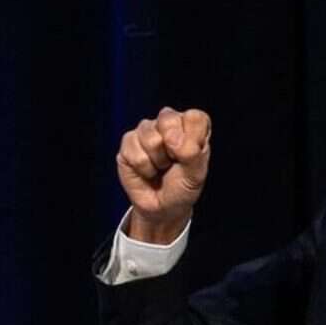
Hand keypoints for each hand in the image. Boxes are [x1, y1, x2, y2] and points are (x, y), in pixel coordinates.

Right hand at [117, 106, 209, 243]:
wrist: (162, 208)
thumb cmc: (182, 187)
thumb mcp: (196, 174)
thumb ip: (191, 153)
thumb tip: (171, 138)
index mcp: (190, 125)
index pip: (194, 117)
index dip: (193, 139)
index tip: (191, 157)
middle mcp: (168, 123)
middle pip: (168, 118)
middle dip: (172, 148)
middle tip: (173, 161)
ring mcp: (146, 130)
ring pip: (150, 136)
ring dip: (157, 160)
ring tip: (160, 167)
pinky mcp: (128, 141)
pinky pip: (134, 150)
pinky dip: (143, 167)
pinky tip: (147, 170)